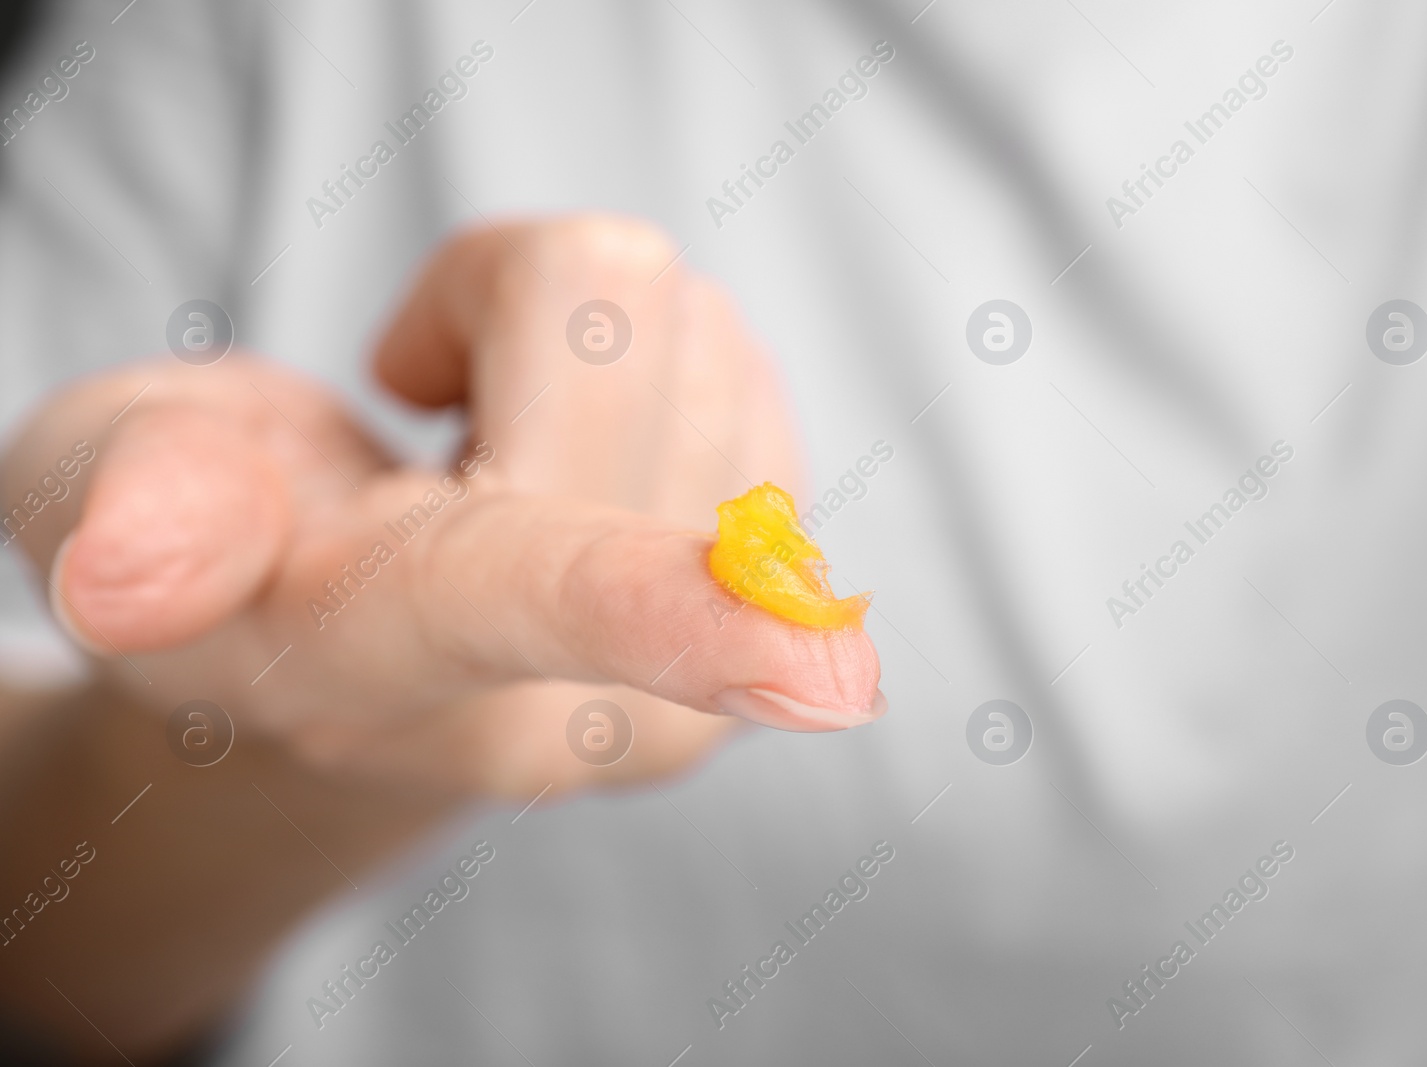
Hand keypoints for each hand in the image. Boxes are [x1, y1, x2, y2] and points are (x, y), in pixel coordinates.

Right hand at [3, 216, 884, 800]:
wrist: (331, 663)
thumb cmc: (210, 553)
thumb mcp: (91, 503)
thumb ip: (129, 513)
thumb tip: (131, 575)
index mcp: (382, 667)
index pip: (533, 602)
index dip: (671, 610)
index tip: (830, 672)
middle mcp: (576, 701)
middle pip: (618, 314)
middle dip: (494, 302)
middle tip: (422, 416)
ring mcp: (697, 673)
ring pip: (692, 317)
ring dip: (572, 344)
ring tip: (484, 448)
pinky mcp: (769, 606)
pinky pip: (736, 355)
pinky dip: (640, 374)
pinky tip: (566, 464)